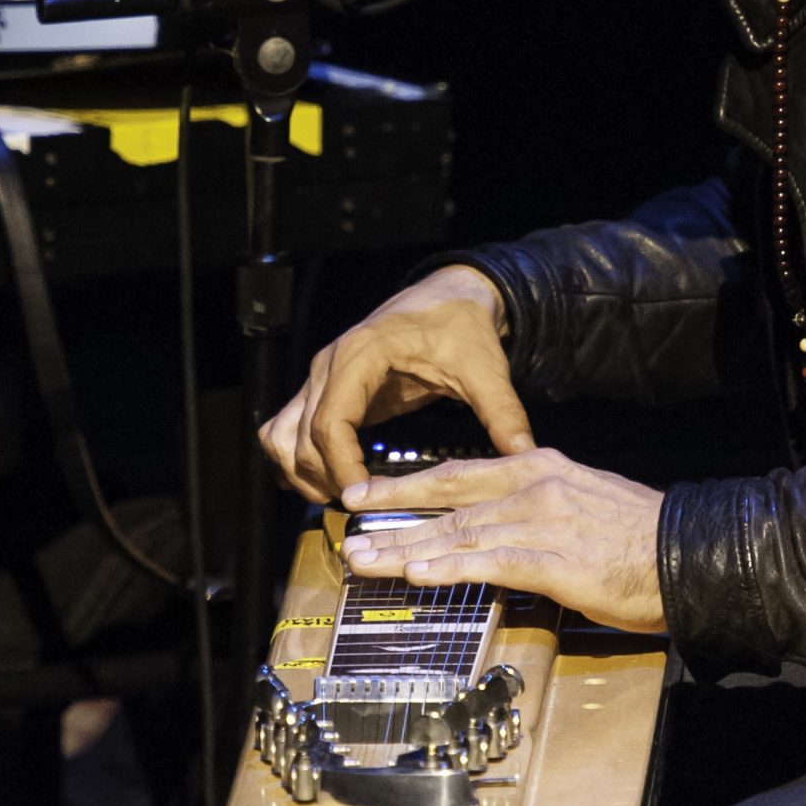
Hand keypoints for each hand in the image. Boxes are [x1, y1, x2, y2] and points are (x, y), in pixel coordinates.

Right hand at [258, 265, 532, 500]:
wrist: (449, 296)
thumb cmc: (462, 326)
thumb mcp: (486, 368)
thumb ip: (503, 412)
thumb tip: (525, 454)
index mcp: (362, 356)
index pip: (330, 422)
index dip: (340, 467)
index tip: (362, 499)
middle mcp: (330, 366)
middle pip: (300, 437)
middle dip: (323, 479)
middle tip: (361, 510)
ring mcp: (322, 377)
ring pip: (281, 435)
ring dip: (301, 472)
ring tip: (342, 499)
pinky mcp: (326, 389)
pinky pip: (288, 429)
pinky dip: (297, 459)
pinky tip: (332, 482)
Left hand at [338, 448, 665, 633]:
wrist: (689, 551)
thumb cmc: (641, 535)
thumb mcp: (585, 501)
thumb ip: (539, 506)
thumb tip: (502, 523)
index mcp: (541, 468)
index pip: (460, 471)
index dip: (408, 485)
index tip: (368, 493)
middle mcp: (536, 486)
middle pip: (448, 500)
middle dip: (393, 515)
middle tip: (348, 528)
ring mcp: (544, 521)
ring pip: (460, 533)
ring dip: (405, 548)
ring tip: (365, 559)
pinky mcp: (556, 560)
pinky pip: (491, 563)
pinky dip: (450, 568)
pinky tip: (417, 575)